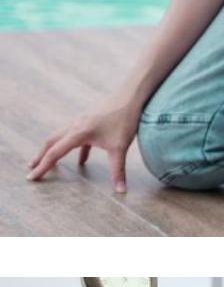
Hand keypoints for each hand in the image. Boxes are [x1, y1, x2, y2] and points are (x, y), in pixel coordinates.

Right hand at [28, 94, 143, 192]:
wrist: (130, 96)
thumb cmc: (124, 118)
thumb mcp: (120, 147)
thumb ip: (117, 170)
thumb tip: (121, 191)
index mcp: (78, 132)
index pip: (54, 153)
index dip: (42, 167)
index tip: (32, 177)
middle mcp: (74, 125)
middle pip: (51, 142)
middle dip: (40, 157)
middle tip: (31, 169)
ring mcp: (80, 121)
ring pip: (60, 138)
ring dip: (52, 150)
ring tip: (46, 162)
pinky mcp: (88, 121)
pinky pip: (76, 137)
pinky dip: (73, 149)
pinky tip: (81, 161)